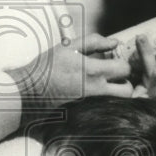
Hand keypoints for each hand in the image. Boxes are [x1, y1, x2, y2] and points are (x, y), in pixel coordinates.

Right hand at [9, 34, 134, 104]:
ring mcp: (90, 103)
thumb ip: (94, 42)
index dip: (123, 64)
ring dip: (117, 95)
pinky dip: (105, 103)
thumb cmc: (46, 67)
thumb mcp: (68, 47)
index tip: (115, 62)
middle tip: (117, 78)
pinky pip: (104, 108)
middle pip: (127, 90)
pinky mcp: (85, 113)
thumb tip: (114, 42)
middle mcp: (94, 89)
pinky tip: (95, 96)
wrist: (27, 91)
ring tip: (108, 87)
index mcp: (92, 70)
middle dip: (126, 83)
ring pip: (118, 102)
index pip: (124, 68)